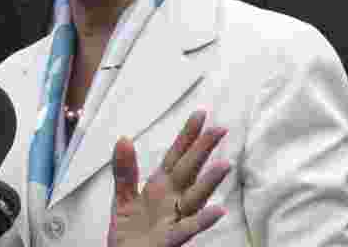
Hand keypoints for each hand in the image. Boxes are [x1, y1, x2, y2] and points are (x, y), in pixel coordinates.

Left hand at [107, 110, 231, 246]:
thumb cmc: (130, 230)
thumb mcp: (123, 197)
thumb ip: (125, 170)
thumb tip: (124, 138)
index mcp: (161, 186)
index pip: (176, 156)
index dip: (187, 136)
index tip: (201, 114)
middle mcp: (173, 199)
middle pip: (189, 171)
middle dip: (203, 151)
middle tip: (220, 129)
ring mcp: (174, 219)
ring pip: (194, 198)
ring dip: (209, 183)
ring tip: (224, 165)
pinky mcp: (169, 240)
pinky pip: (187, 229)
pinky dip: (203, 221)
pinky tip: (219, 211)